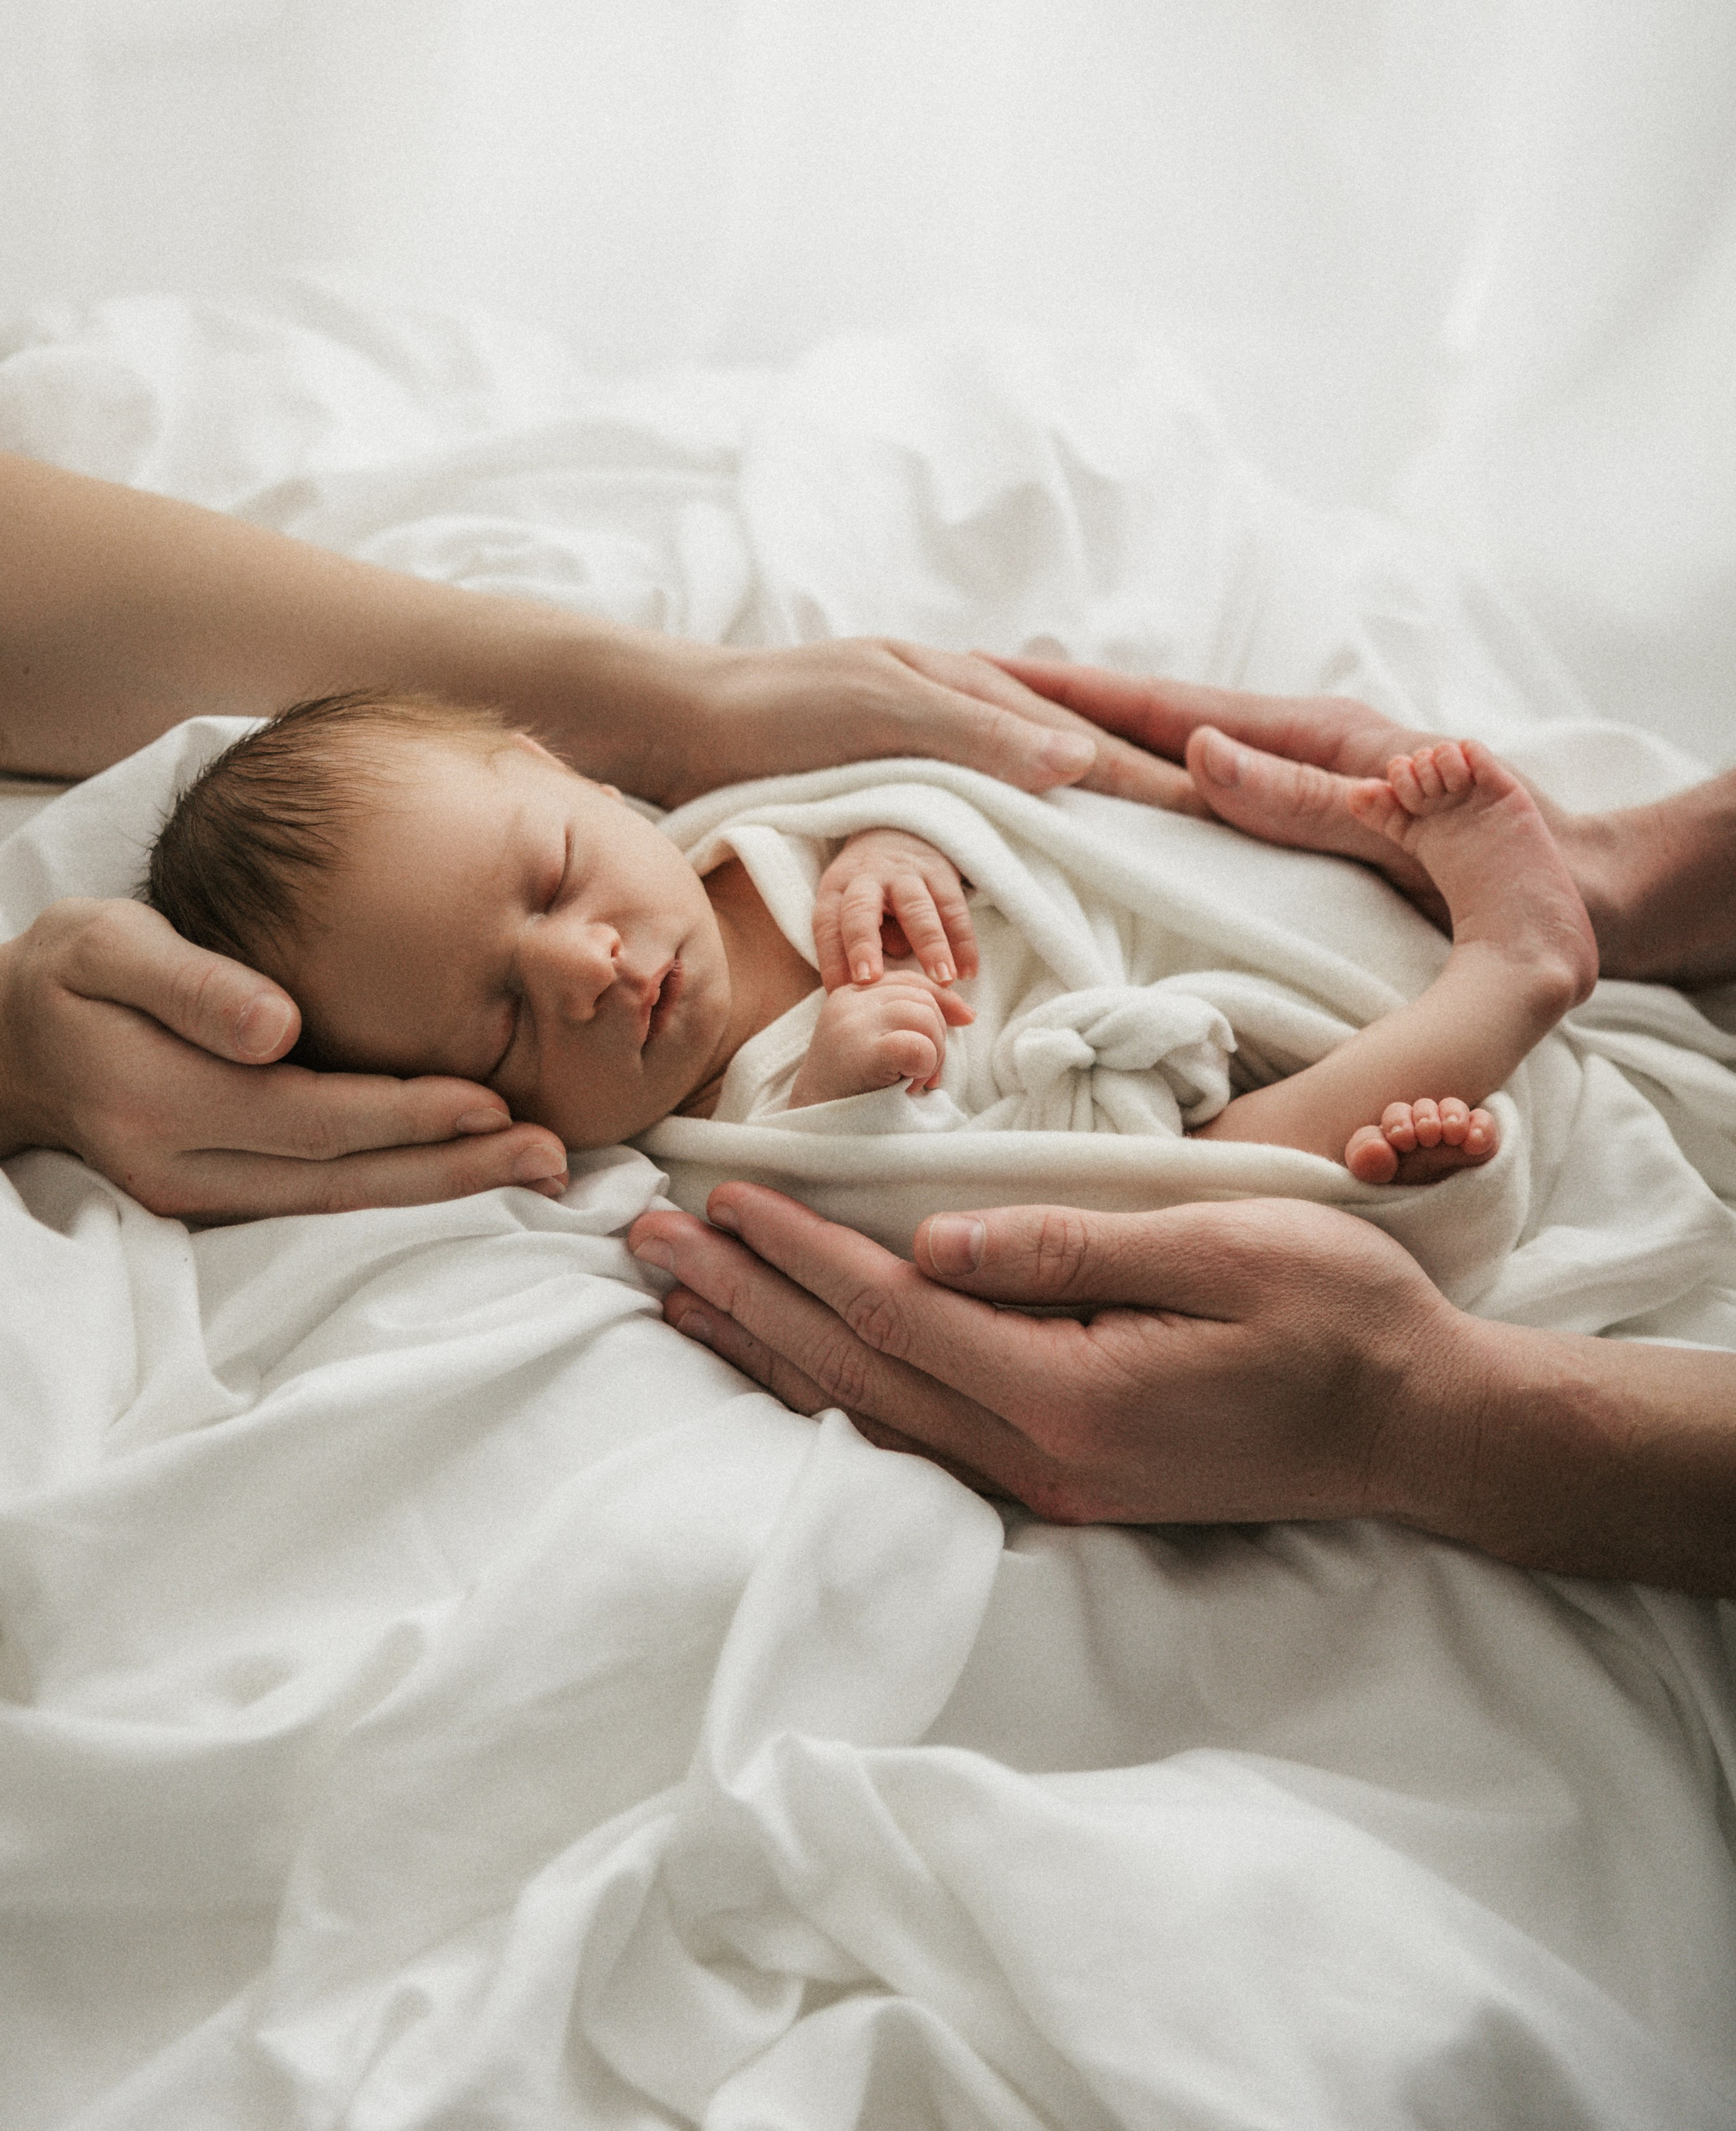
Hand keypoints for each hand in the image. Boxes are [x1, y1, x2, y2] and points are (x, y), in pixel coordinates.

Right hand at [0, 899, 571, 1222]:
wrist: (5, 1045)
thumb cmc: (69, 976)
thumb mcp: (105, 946)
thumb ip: (192, 984)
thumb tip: (277, 1026)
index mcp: (162, 1100)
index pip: (308, 1117)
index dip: (405, 1114)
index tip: (491, 1102)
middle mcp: (182, 1166)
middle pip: (339, 1179)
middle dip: (452, 1169)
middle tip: (553, 1155)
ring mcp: (195, 1196)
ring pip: (336, 1205)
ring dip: (440, 1190)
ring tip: (535, 1169)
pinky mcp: (212, 1200)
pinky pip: (317, 1205)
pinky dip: (396, 1191)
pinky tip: (464, 1172)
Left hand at [633, 1182, 1735, 1592]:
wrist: (1423, 1427)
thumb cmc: (1340, 1315)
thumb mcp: (1224, 1245)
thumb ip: (1071, 1248)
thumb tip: (935, 1238)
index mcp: (1070, 1394)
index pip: (892, 1312)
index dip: (795, 1254)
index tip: (715, 1198)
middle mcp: (1040, 1459)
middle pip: (855, 1375)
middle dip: (743, 1304)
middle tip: (646, 1243)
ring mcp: (1051, 1486)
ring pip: (871, 1417)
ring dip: (768, 1354)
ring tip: (681, 1302)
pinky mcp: (1069, 1486)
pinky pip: (917, 1439)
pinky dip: (836, 1394)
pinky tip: (792, 1367)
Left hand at [662, 639, 1208, 814]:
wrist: (676, 724)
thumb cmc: (772, 713)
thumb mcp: (882, 709)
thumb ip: (979, 734)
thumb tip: (1084, 764)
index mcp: (967, 687)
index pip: (1083, 741)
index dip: (1149, 777)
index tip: (1218, 811)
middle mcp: (957, 715)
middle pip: (1072, 760)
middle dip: (1142, 793)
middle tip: (1215, 838)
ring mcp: (927, 751)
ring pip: (1034, 789)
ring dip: (1093, 820)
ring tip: (1156, 859)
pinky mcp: (893, 788)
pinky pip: (987, 815)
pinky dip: (1032, 835)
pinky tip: (1046, 864)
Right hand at [789, 970, 974, 1106]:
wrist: (815, 1130)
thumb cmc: (854, 1090)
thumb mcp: (876, 1042)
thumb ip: (907, 1018)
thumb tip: (966, 1012)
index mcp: (851, 994)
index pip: (910, 980)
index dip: (943, 999)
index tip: (965, 1020)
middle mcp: (849, 1002)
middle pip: (923, 998)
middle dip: (938, 1036)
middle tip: (923, 1074)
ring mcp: (853, 1024)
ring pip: (925, 1018)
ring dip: (933, 1055)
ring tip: (911, 1082)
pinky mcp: (862, 1051)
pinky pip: (919, 1046)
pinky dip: (925, 1067)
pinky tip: (907, 1085)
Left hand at [814, 827, 979, 989]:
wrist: (899, 834)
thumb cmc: (869, 893)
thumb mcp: (849, 909)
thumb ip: (858, 944)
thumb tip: (877, 983)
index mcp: (836, 891)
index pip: (827, 928)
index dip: (831, 961)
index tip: (839, 994)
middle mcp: (866, 880)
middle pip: (860, 910)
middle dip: (864, 945)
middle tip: (872, 980)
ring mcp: (905, 875)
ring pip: (916, 908)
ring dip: (930, 944)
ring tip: (943, 979)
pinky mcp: (940, 872)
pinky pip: (953, 908)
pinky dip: (963, 941)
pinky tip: (969, 971)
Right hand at [994, 662, 1471, 914]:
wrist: (1590, 900)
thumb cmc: (1515, 867)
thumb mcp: (1415, 826)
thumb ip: (1307, 796)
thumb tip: (1198, 753)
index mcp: (1316, 740)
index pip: (1172, 710)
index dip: (1079, 693)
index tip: (990, 672)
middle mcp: (1298, 753)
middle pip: (1155, 723)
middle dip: (1059, 708)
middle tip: (955, 693)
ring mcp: (1299, 788)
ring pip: (1170, 762)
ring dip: (1089, 751)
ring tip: (997, 745)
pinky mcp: (1304, 828)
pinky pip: (1199, 807)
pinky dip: (1138, 796)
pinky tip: (1096, 815)